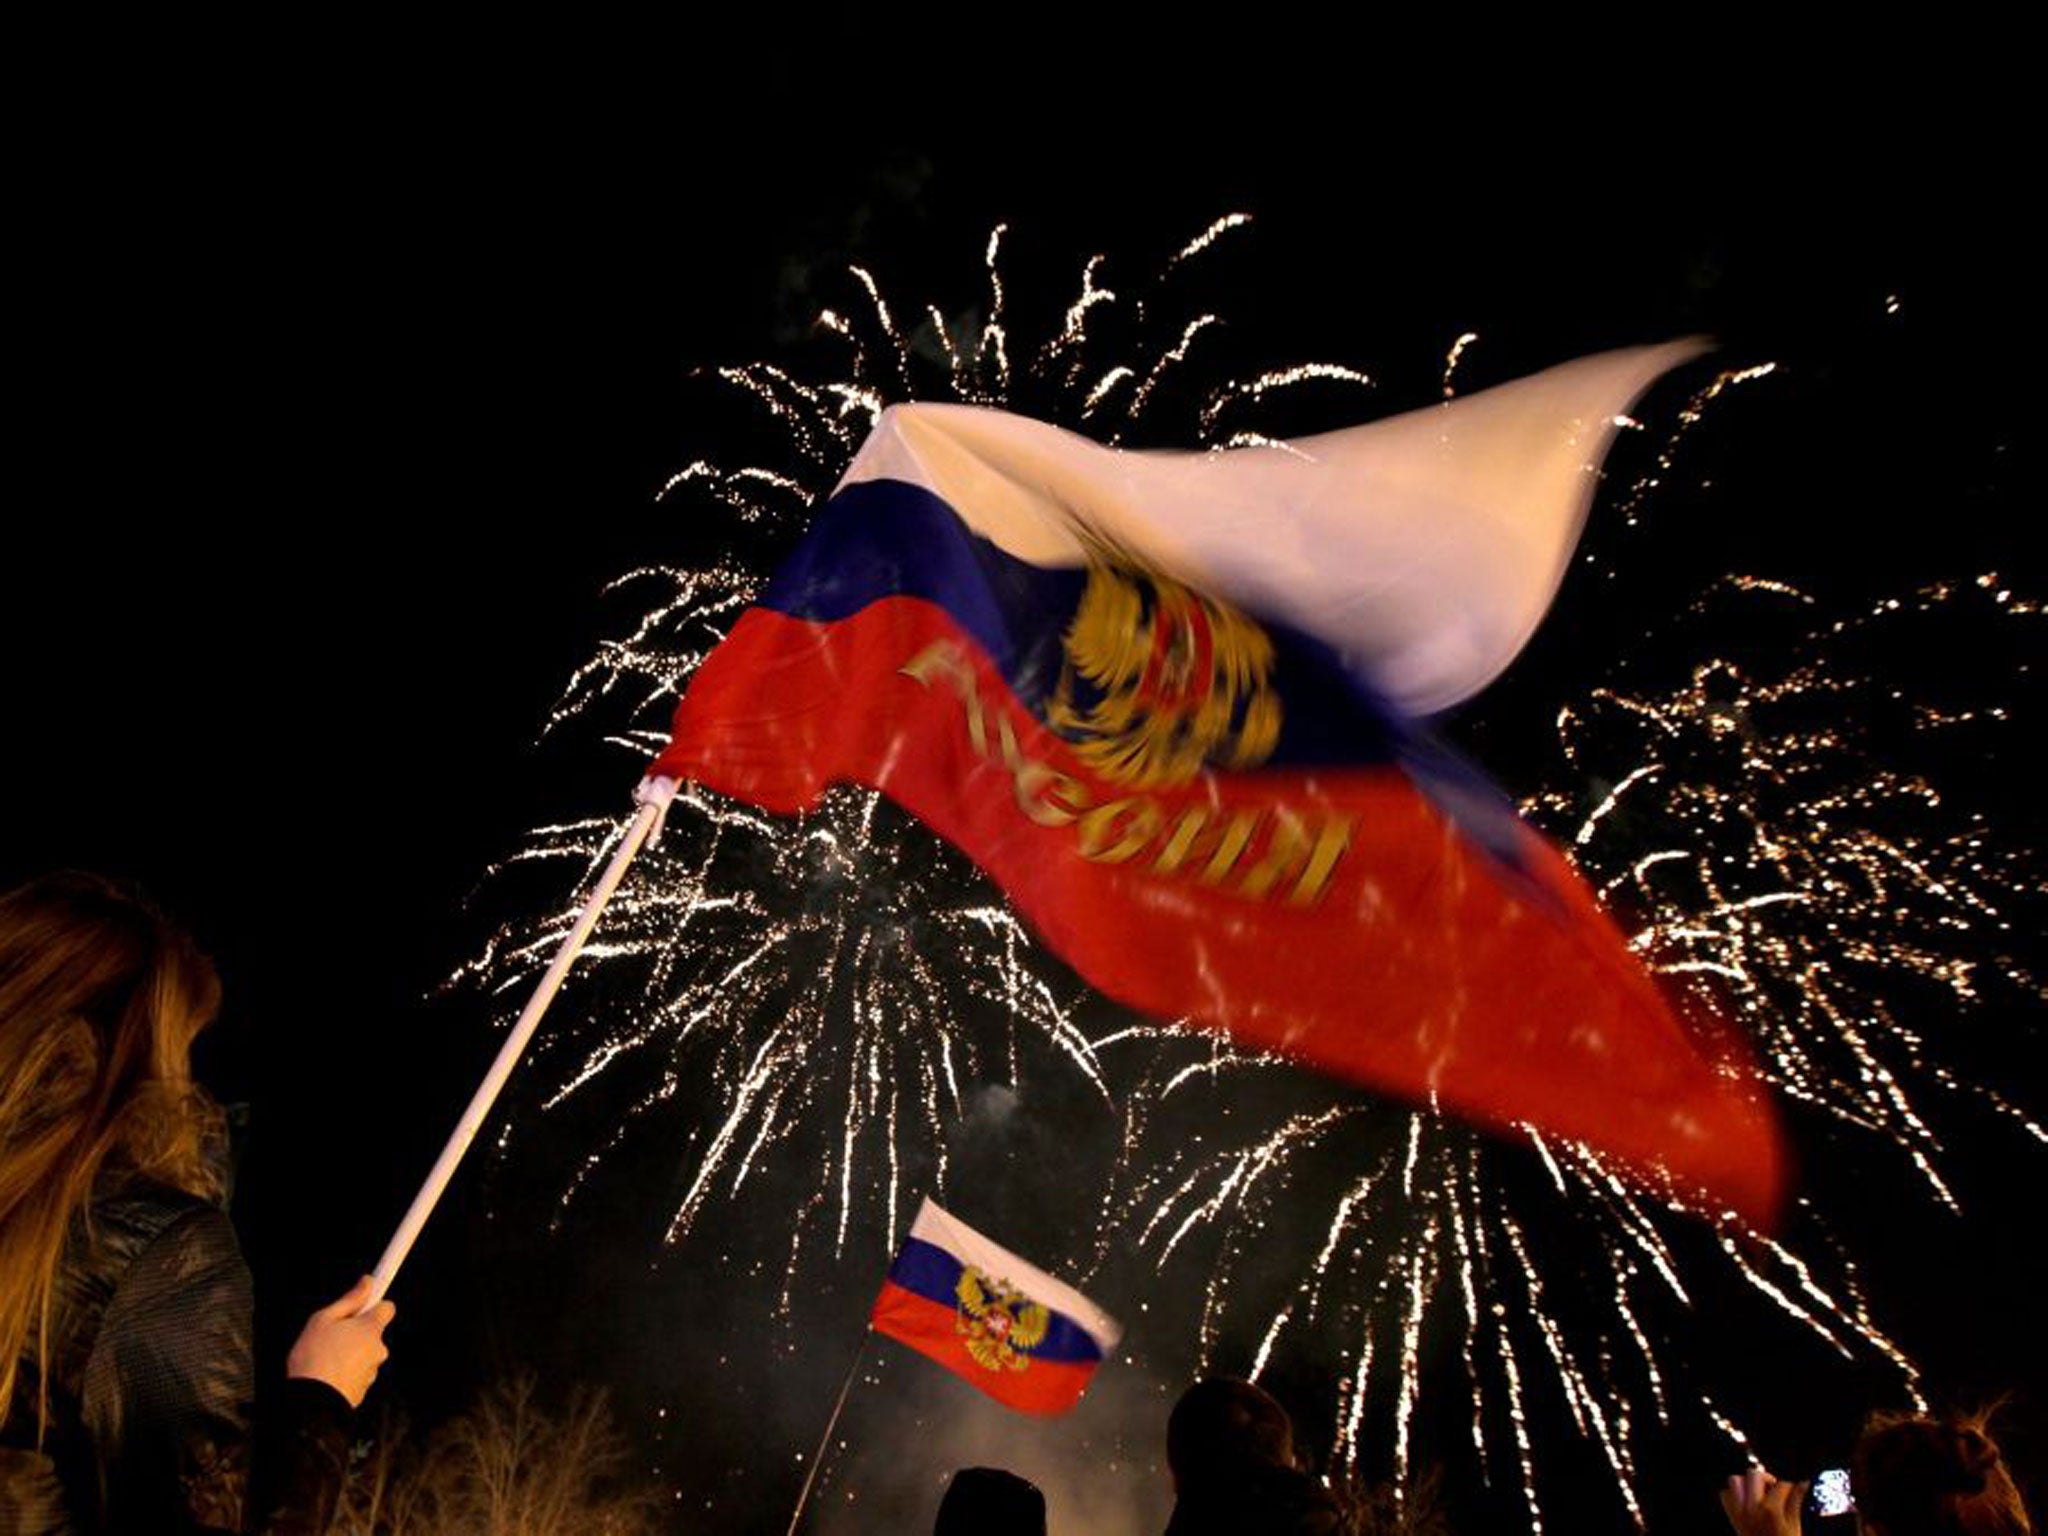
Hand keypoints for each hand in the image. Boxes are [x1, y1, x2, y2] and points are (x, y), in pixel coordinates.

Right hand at [285, 1276, 394, 1407]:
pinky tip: (327, 1375)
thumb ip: (349, 1299)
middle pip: (372, 1332)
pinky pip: (356, 1374)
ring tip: (325, 1360)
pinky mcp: (363, 1390)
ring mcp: (372, 1371)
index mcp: (371, 1328)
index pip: (387, 1307)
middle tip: (332, 1336)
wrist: (312, 1403)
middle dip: (356, 1332)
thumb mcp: (323, 1320)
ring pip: (363, 1355)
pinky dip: (345, 1373)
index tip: (363, 1303)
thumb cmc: (314, 1359)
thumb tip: (367, 1282)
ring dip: (349, 1354)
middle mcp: (378, 1349)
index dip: (374, 1304)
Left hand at [1720, 1468, 1806, 1535]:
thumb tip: (1804, 1482)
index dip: (1790, 1485)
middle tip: (1774, 1489)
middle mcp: (1751, 1507)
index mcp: (1771, 1509)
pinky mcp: (1732, 1517)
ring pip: (1735, 1481)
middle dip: (1765, 1478)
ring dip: (1747, 1483)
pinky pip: (1726, 1495)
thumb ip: (1796, 1501)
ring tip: (1760, 1493)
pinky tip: (1748, 1501)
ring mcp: (1739, 1512)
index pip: (1780, 1484)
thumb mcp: (1795, 1525)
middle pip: (1753, 1474)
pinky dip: (1735, 1493)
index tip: (1793, 1489)